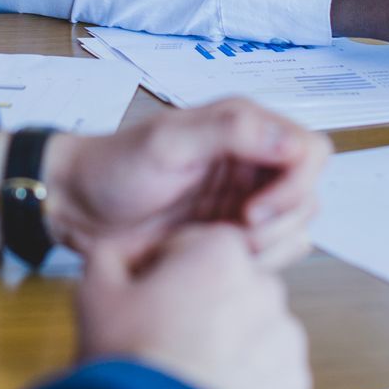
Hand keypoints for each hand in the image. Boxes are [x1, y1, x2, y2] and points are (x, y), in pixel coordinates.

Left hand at [41, 99, 326, 269]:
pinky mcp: (234, 234)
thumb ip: (231, 132)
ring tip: (218, 246)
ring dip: (269, 245)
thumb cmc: (114, 167)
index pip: (309, 151)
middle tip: (234, 234)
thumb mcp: (167, 142)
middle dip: (280, 221)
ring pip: (297, 227)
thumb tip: (291, 140)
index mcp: (243, 126)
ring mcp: (245, 199)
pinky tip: (216, 258)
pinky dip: (256, 262)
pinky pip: (274, 252)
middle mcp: (252, 161)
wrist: (79, 208)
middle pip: (309, 194)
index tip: (253, 210)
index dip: (294, 184)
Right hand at [77, 225, 309, 388]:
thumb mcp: (96, 292)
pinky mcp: (292, 381)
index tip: (152, 293)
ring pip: (252, 323)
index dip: (167, 267)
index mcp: (220, 255)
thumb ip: (114, 252)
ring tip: (189, 364)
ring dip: (227, 336)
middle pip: (228, 282)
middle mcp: (263, 289)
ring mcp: (283, 337)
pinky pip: (268, 365)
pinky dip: (246, 373)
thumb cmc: (128, 366)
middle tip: (166, 333)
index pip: (197, 242)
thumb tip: (125, 251)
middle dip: (202, 300)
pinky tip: (211, 383)